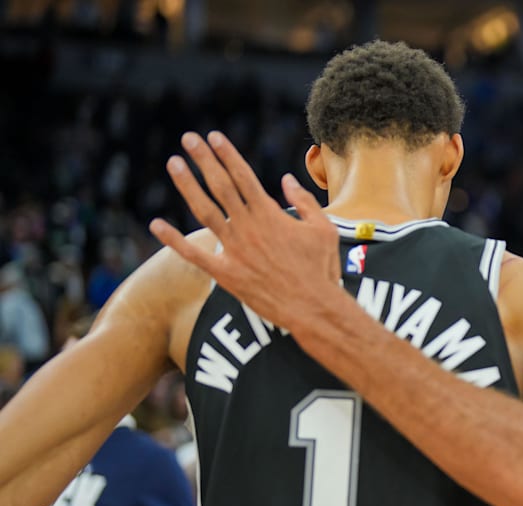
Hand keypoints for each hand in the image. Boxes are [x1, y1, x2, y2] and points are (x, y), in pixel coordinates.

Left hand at [150, 131, 340, 330]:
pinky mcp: (225, 273)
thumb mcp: (323, 229)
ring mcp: (234, 249)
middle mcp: (248, 227)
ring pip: (204, 211)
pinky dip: (173, 240)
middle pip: (221, 186)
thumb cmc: (321, 269)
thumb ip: (304, 202)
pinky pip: (193, 255)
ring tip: (174, 163)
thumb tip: (287, 180)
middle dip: (204, 160)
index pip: (243, 176)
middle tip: (189, 139)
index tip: (214, 137)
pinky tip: (155, 224)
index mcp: (270, 214)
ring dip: (187, 186)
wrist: (313, 307)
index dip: (227, 154)